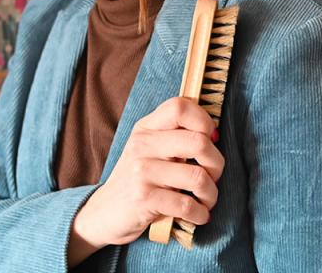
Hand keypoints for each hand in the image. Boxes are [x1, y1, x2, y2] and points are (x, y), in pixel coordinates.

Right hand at [74, 96, 224, 246]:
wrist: (105, 211)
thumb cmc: (139, 177)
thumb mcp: (150, 147)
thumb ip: (175, 134)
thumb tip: (214, 134)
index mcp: (147, 127)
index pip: (180, 107)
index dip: (204, 120)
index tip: (212, 139)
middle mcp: (143, 144)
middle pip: (198, 142)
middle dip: (217, 163)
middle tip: (214, 175)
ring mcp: (141, 171)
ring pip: (198, 177)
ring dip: (211, 193)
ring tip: (207, 199)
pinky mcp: (143, 199)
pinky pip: (186, 205)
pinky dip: (200, 213)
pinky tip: (199, 215)